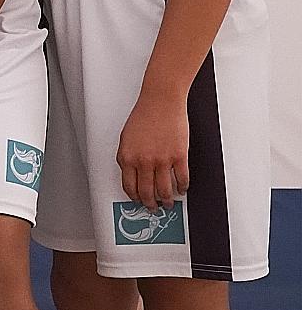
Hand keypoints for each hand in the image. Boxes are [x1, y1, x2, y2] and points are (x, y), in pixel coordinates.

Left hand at [117, 92, 189, 210]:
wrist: (161, 102)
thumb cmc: (144, 115)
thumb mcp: (126, 137)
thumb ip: (128, 157)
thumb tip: (131, 174)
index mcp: (127, 156)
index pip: (129, 186)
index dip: (134, 197)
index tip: (138, 201)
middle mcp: (143, 161)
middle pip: (147, 192)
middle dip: (150, 204)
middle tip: (153, 207)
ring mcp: (162, 160)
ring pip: (164, 191)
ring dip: (166, 200)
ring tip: (168, 203)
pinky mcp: (179, 157)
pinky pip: (182, 179)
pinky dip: (182, 188)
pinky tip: (181, 189)